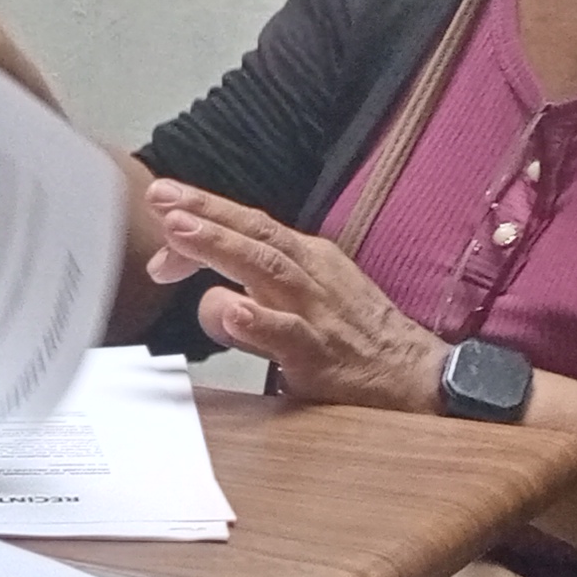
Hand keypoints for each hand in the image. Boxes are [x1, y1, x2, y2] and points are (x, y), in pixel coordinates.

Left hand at [142, 178, 447, 411]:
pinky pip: (287, 334)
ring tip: (179, 234)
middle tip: (160, 197)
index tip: (164, 208)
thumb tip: (209, 297)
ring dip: (219, 248)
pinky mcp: (320, 355)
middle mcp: (310, 276)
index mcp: (306, 260)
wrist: (416, 379)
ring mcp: (315, 313)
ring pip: (265, 270)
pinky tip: (232, 312)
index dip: (205, 214)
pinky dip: (258, 321)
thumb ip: (253, 296)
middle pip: (253, 233)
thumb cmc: (356, 341)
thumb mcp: (304, 304)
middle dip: (204, 213)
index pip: (249, 226)